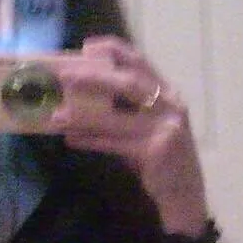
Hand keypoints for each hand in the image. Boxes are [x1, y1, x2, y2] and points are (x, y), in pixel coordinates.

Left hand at [51, 36, 209, 236]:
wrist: (185, 196)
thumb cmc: (161, 160)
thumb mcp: (147, 128)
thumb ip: (125, 111)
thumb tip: (82, 98)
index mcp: (168, 94)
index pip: (141, 62)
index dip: (115, 50)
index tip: (88, 46)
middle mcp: (171, 106)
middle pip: (129, 83)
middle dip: (94, 76)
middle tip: (65, 76)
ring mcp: (165, 128)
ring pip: (115, 116)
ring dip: (82, 115)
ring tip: (57, 115)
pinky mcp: (156, 151)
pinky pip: (114, 142)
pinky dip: (90, 139)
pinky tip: (72, 139)